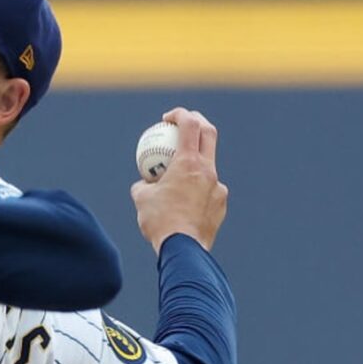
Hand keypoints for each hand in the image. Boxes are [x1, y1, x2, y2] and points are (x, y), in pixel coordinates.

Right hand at [130, 108, 228, 252]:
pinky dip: (197, 189)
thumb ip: (143, 183)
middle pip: (209, 134)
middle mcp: (208, 170)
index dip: (180, 114)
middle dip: (196, 123)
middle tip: (183, 126)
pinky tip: (185, 202)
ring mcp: (218, 187)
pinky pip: (209, 189)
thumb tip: (144, 179)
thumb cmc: (159, 221)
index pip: (189, 125)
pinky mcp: (221, 203)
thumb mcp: (141, 197)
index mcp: (188, 163)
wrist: (183, 248)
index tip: (168, 117)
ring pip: (208, 165)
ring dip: (194, 163)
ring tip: (178, 176)